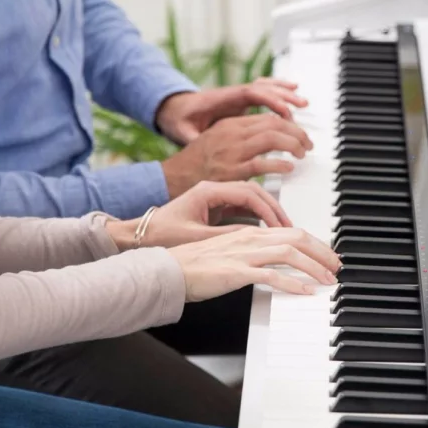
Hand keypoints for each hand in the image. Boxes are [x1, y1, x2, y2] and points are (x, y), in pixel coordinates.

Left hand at [106, 181, 291, 250]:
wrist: (140, 235)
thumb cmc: (161, 234)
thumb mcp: (196, 238)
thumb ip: (226, 236)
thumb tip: (254, 239)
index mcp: (208, 190)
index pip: (248, 193)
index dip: (268, 209)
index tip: (280, 225)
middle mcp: (213, 188)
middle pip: (254, 191)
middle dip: (274, 208)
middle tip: (288, 226)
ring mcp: (214, 196)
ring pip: (250, 197)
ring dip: (267, 210)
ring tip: (281, 227)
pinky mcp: (213, 206)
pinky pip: (241, 206)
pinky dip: (256, 215)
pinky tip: (266, 228)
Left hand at [155, 78, 308, 144]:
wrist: (174, 110)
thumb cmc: (180, 120)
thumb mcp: (182, 131)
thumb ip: (192, 137)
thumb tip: (199, 141)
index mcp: (220, 99)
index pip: (250, 94)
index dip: (269, 100)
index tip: (285, 112)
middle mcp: (232, 94)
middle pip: (263, 88)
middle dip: (283, 96)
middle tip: (302, 106)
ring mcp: (237, 96)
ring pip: (266, 88)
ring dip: (284, 93)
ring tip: (303, 103)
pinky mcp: (241, 101)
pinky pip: (264, 92)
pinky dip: (279, 92)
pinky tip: (293, 95)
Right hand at [159, 113, 312, 198]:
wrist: (173, 178)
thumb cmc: (198, 164)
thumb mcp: (219, 140)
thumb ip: (242, 136)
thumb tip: (270, 138)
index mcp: (230, 124)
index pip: (268, 117)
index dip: (289, 124)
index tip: (300, 133)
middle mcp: (232, 133)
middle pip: (275, 124)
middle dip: (297, 132)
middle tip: (308, 144)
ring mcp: (232, 151)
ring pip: (272, 138)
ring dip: (293, 145)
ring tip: (302, 154)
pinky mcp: (231, 171)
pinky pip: (262, 164)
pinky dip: (280, 164)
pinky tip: (289, 167)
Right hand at [168, 226, 342, 301]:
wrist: (167, 270)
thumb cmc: (192, 266)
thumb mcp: (226, 255)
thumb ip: (248, 256)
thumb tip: (268, 267)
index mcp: (248, 233)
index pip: (290, 233)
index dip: (313, 243)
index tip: (326, 256)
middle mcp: (249, 238)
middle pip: (297, 238)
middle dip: (322, 252)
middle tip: (336, 266)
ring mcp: (244, 254)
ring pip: (290, 253)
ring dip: (314, 266)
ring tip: (328, 280)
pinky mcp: (236, 271)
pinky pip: (271, 275)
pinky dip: (292, 283)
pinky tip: (305, 291)